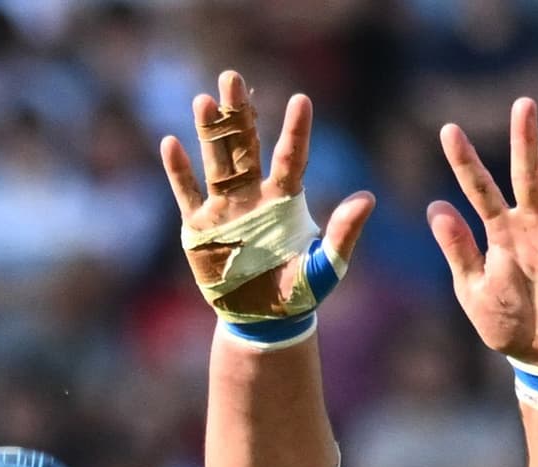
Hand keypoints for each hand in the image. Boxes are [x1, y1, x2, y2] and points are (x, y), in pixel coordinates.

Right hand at [158, 69, 373, 322]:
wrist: (262, 319)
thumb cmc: (298, 292)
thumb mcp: (325, 268)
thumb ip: (342, 234)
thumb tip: (367, 198)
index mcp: (284, 199)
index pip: (290, 157)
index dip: (295, 131)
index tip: (301, 101)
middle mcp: (253, 195)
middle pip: (245, 145)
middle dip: (238, 113)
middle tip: (232, 76)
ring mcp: (224, 208)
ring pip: (215, 160)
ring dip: (208, 131)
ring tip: (204, 100)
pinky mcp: (199, 227)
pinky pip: (187, 193)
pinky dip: (179, 171)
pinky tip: (171, 143)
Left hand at [430, 98, 537, 374]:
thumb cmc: (507, 322)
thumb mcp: (472, 289)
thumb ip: (458, 250)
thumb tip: (435, 207)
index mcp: (501, 233)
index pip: (480, 190)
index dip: (465, 162)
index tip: (448, 130)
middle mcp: (534, 227)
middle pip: (529, 178)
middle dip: (525, 143)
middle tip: (523, 105)